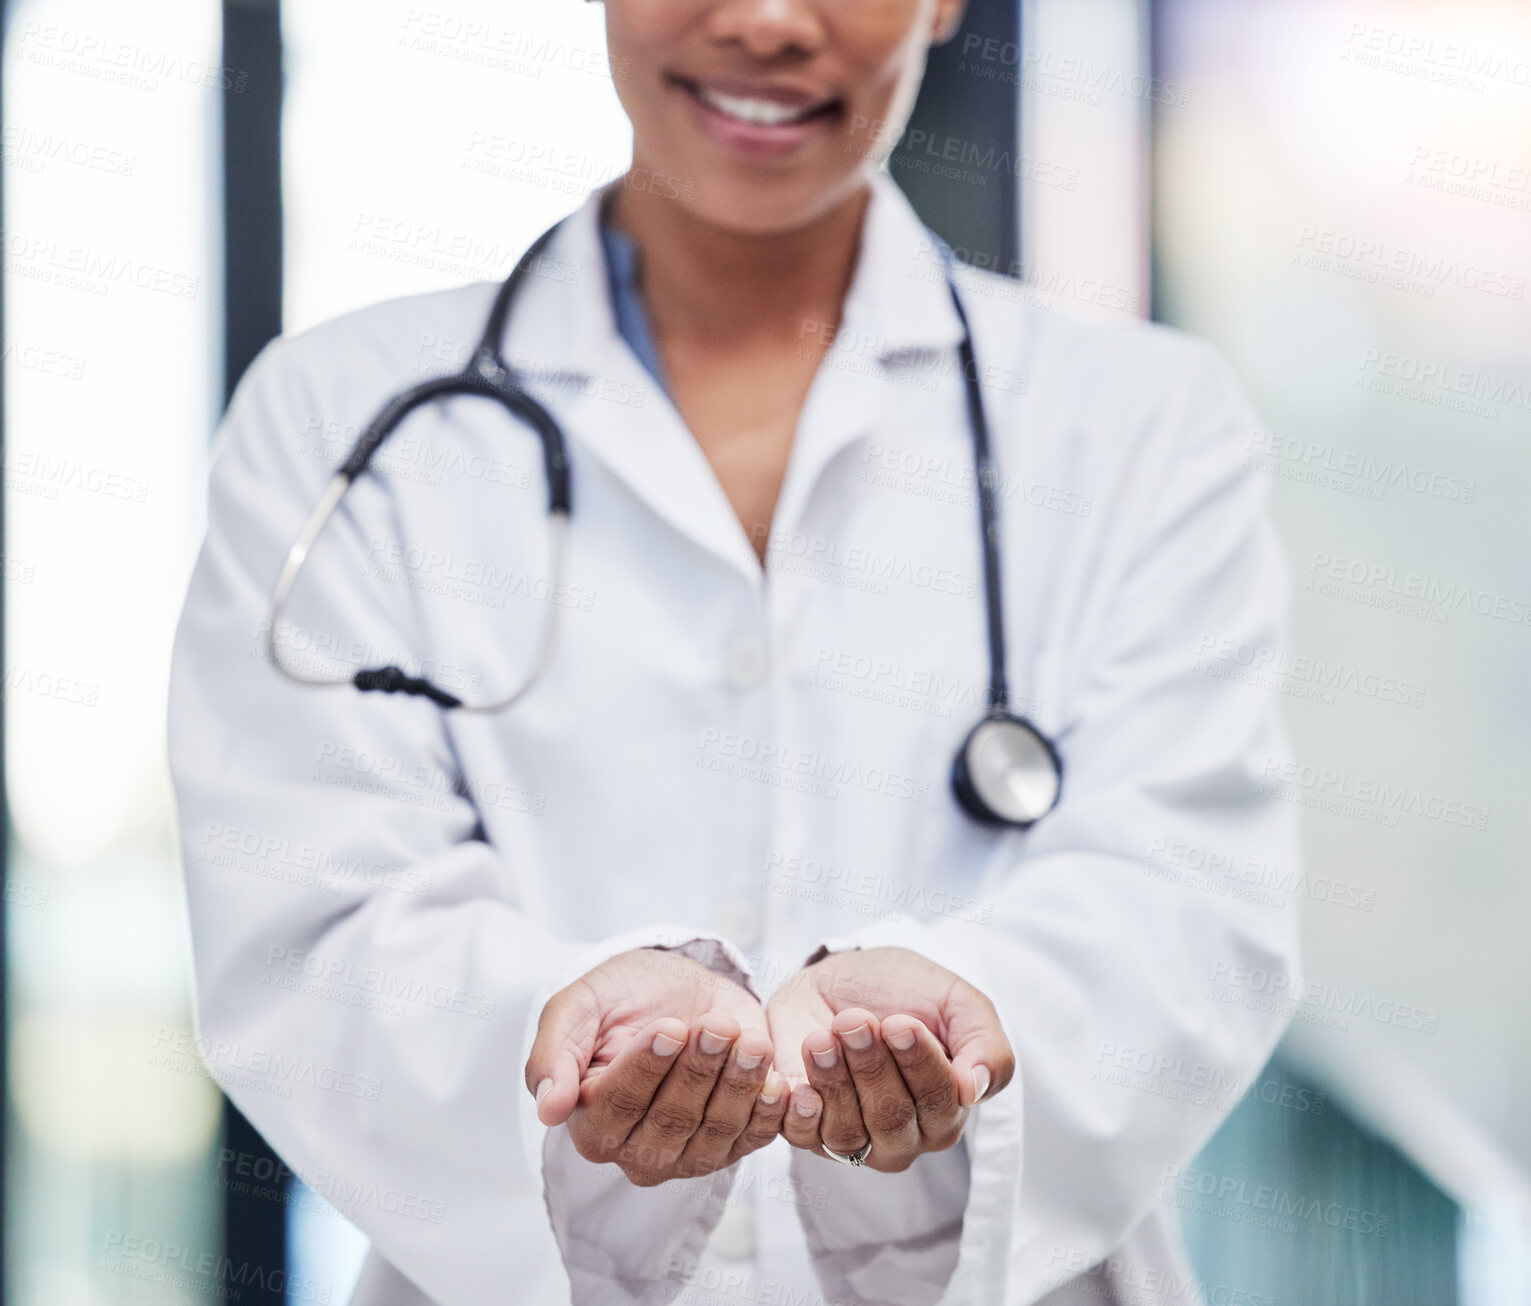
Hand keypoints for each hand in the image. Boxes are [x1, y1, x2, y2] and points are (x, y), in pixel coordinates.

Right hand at [525, 947, 787, 1185]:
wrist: (673, 988)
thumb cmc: (618, 999)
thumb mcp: (576, 1008)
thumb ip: (553, 1055)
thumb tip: (548, 1110)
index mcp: (590, 1121)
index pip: (617, 1106)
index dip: (646, 1068)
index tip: (670, 1028)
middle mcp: (636, 1151)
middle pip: (670, 1122)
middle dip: (697, 1070)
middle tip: (716, 1025)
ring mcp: (687, 1155)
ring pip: (715, 1130)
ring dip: (737, 1084)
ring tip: (750, 1040)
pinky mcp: (733, 1144)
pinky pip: (753, 1137)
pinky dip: (767, 1112)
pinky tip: (777, 1081)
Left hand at [765, 947, 1013, 1172]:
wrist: (842, 976)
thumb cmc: (907, 991)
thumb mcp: (956, 1001)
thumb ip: (984, 1044)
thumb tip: (974, 1089)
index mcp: (948, 1108)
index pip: (940, 1100)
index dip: (919, 1063)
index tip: (900, 1023)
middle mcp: (905, 1136)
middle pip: (892, 1118)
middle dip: (872, 1067)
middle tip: (854, 1020)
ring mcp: (856, 1139)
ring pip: (847, 1130)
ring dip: (833, 1080)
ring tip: (822, 1036)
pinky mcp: (808, 1130)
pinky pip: (802, 1136)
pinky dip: (798, 1114)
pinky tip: (795, 1086)